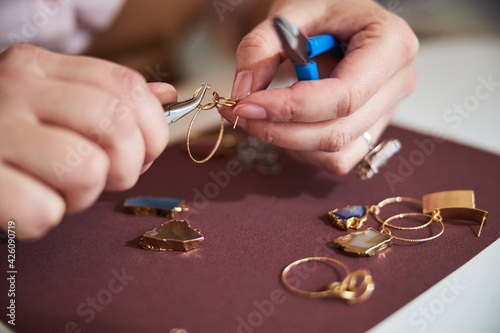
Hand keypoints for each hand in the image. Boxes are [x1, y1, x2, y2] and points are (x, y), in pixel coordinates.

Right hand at [0, 44, 175, 239]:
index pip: (126, 86)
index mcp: (39, 65)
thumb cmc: (6, 132)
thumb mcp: (50, 100)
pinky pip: (45, 212)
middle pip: (116, 125)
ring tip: (59, 188)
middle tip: (108, 176)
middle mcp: (15, 89)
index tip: (149, 150)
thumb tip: (167, 98)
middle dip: (128, 165)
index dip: (154, 126)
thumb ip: (105, 97)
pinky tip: (26, 202)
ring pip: (86, 171)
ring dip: (83, 195)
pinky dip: (44, 218)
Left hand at [220, 0, 417, 173]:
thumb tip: (243, 92)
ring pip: (335, 151)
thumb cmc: (319, 13)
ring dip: (288, 142)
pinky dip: (303, 150)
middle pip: (337, 130)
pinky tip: (286, 125)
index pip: (344, 96)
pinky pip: (337, 159)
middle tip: (239, 114)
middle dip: (280, 130)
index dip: (291, 108)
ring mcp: (388, 111)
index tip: (246, 104)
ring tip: (260, 115)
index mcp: (390, 44)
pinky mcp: (372, 131)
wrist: (336, 22)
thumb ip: (259, 48)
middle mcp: (398, 82)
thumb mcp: (287, 16)